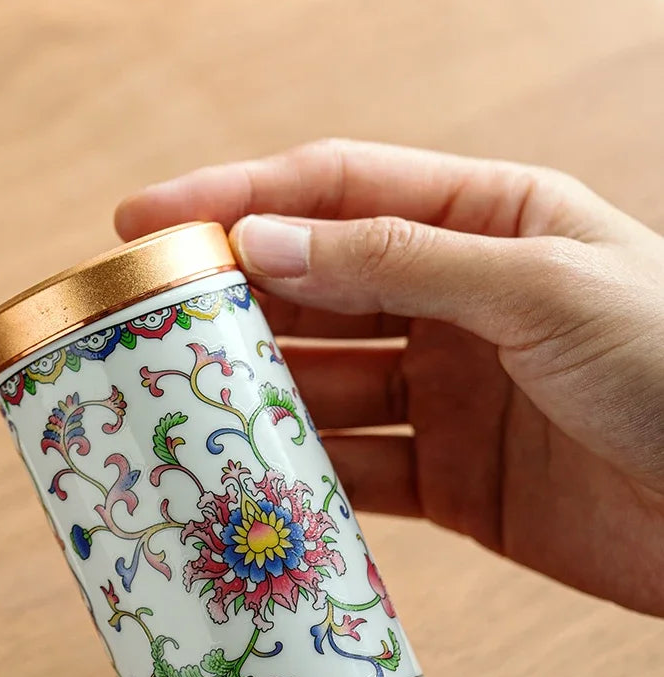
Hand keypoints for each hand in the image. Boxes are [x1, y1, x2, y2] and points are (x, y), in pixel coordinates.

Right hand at [116, 140, 663, 615]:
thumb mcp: (539, 287)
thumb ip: (400, 263)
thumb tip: (263, 240)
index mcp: (489, 221)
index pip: (340, 192)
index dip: (238, 199)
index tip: (144, 222)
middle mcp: (460, 302)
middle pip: (319, 290)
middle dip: (232, 304)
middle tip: (138, 328)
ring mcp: (453, 395)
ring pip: (328, 388)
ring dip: (258, 398)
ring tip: (176, 411)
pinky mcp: (456, 483)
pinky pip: (359, 473)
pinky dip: (306, 480)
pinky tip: (253, 485)